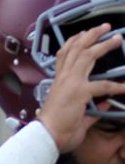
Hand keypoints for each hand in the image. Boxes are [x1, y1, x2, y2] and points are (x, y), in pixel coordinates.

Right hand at [38, 23, 124, 151]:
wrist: (46, 136)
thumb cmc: (55, 128)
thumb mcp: (74, 113)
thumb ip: (90, 108)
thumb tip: (104, 105)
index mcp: (58, 81)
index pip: (64, 55)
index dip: (74, 41)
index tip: (83, 33)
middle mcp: (63, 79)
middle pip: (76, 49)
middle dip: (91, 35)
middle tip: (105, 27)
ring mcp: (71, 83)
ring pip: (87, 56)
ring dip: (104, 45)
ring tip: (117, 38)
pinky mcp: (80, 92)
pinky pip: (103, 85)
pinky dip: (117, 85)